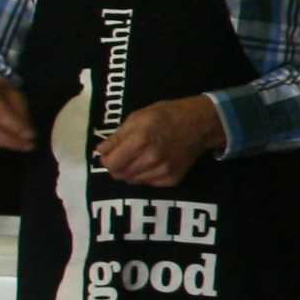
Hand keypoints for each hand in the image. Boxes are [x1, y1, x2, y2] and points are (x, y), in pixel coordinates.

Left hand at [95, 95, 226, 187]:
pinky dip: (145, 175)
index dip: (106, 159)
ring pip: (133, 181)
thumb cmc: (166, 116)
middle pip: (119, 175)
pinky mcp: (171, 180)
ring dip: (131, 171)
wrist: (198, 124)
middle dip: (117, 166)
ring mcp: (163, 171)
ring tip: (141, 156)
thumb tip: (101, 150)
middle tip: (124, 155)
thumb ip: (117, 136)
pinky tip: (153, 162)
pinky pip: (148, 183)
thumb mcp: (138, 117)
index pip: (111, 163)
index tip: (109, 153)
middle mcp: (151, 159)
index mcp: (140, 141)